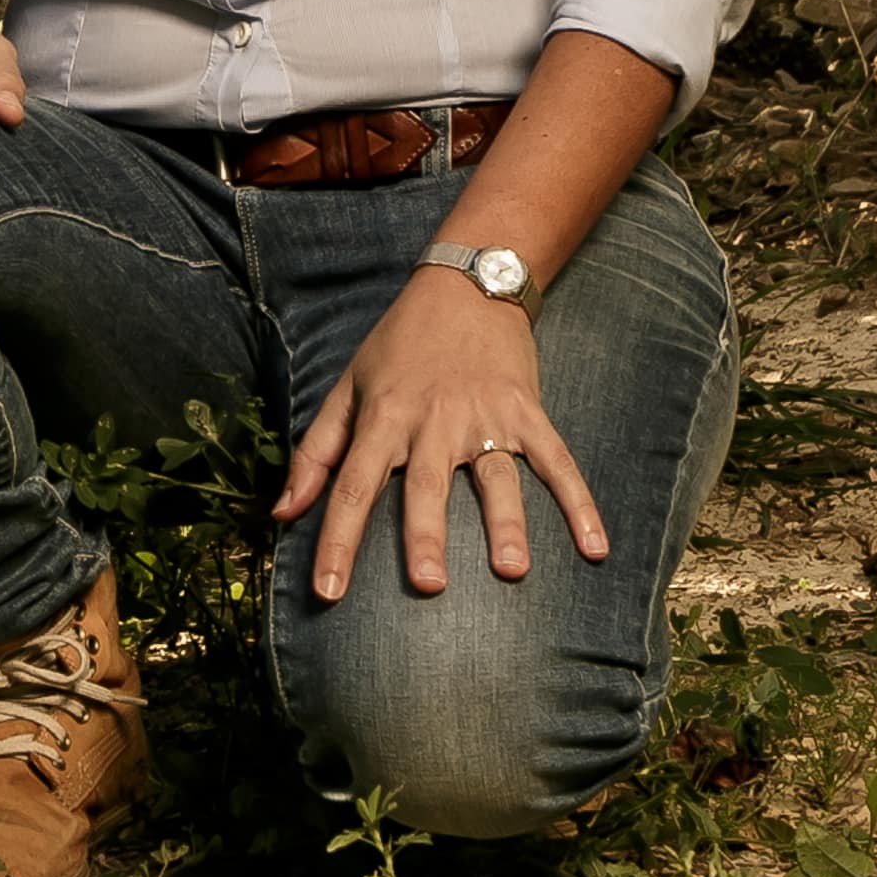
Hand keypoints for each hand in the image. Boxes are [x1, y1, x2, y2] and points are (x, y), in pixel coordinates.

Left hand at [275, 271, 606, 601]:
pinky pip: (555, 461)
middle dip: (425, 534)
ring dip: (506, 523)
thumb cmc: (397, 346)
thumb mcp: (347, 388)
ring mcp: (484, 416)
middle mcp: (432, 420)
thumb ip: (315, 453)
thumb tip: (282, 512)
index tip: (329, 591)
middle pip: (426, 485)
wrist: (465, 285)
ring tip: (512, 570)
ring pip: (495, 477)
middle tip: (428, 585)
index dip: (338, 541)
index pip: (353, 486)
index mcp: (382, 417)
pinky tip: (594, 547)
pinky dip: (578, 502)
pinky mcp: (526, 411)